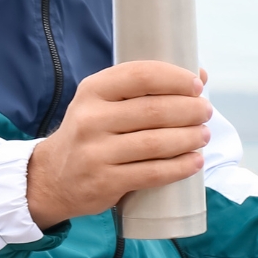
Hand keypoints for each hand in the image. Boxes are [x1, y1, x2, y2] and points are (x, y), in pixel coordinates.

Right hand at [26, 62, 211, 228]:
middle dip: (189, 110)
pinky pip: (151, 173)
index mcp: (93, 90)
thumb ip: (145, 89)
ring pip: (155, 143)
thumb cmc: (91, 133)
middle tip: (206, 113)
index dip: (174, 78)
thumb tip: (200, 76)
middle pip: (153, 111)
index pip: (140, 75)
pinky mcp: (104, 182)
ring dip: (188, 138)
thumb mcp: (104, 103)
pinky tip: (195, 162)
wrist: (52, 177)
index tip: (197, 85)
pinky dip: (178, 167)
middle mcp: (90, 119)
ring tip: (204, 136)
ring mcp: (95, 152)